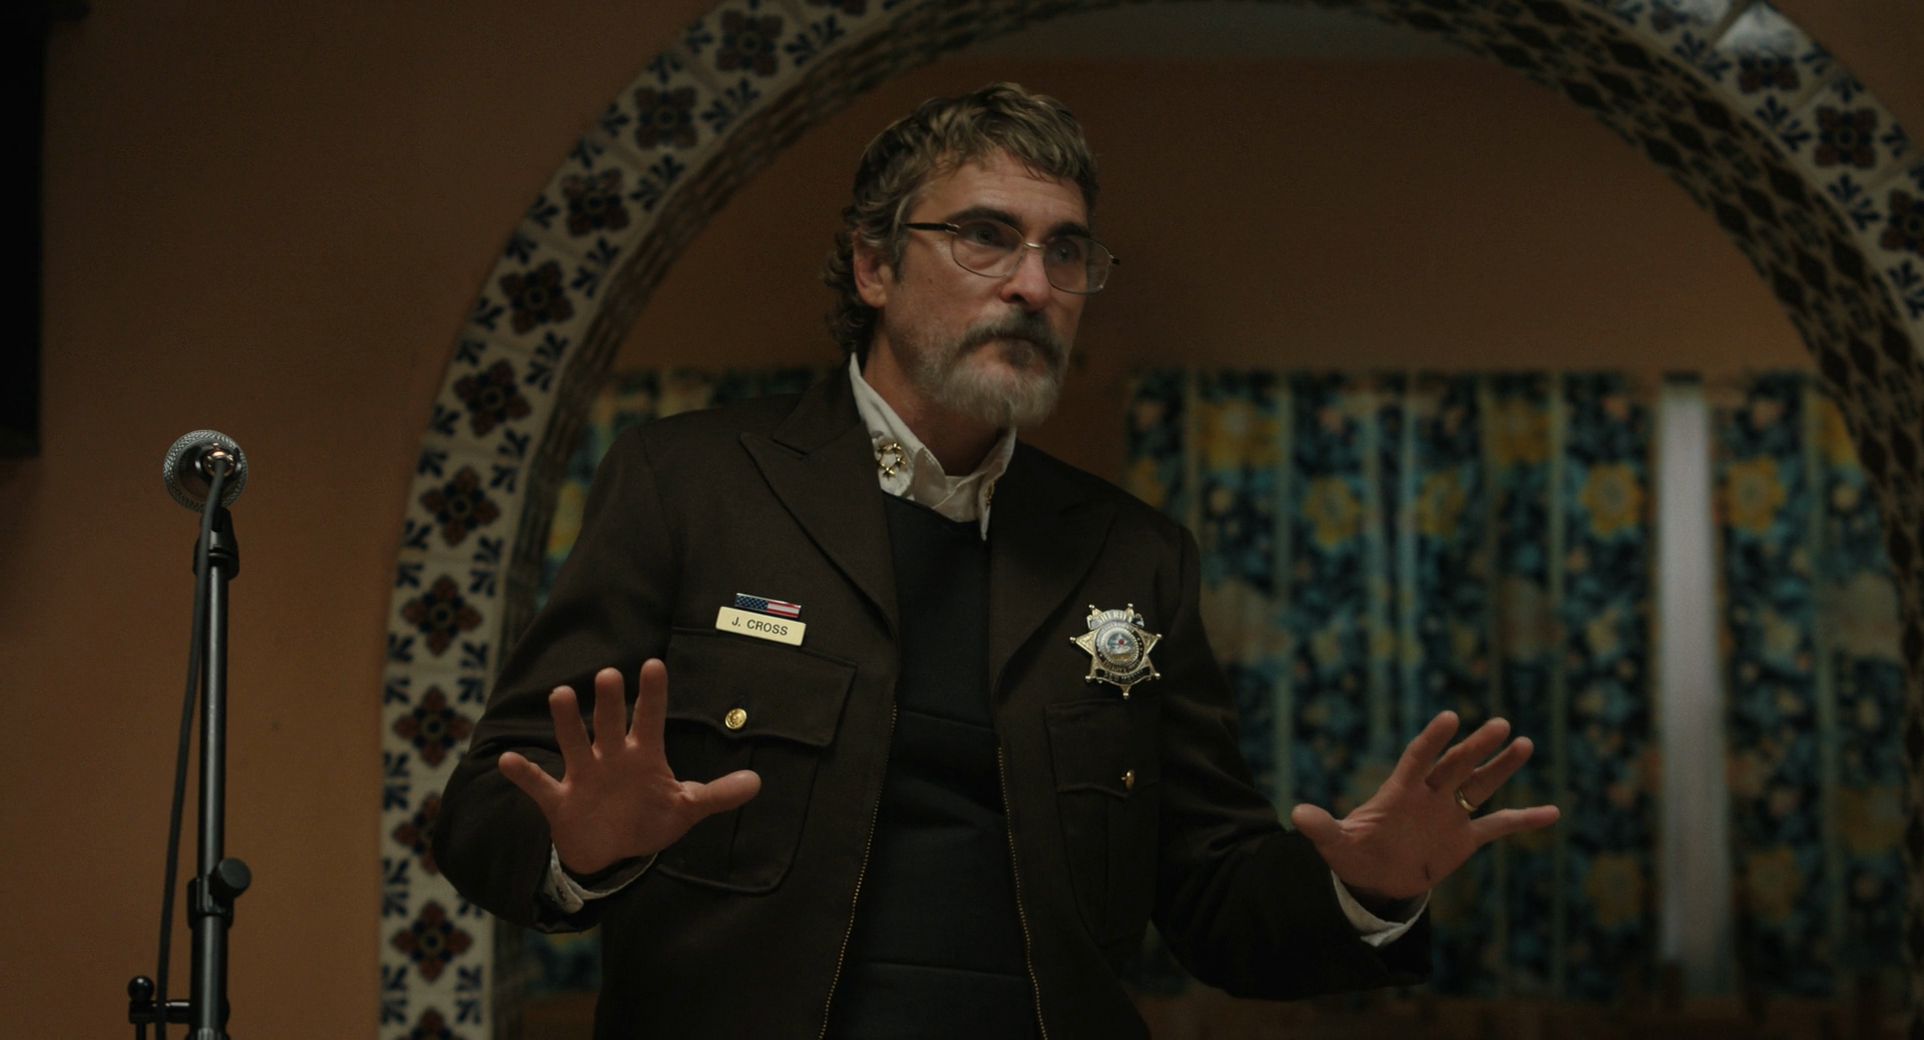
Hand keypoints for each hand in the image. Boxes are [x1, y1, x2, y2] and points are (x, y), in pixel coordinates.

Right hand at [497, 659, 760, 875]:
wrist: (611, 853)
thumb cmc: (648, 820)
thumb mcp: (686, 809)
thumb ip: (717, 794)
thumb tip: (757, 782)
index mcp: (642, 755)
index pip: (650, 718)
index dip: (652, 695)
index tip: (654, 666)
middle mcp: (611, 757)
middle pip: (610, 724)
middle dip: (609, 702)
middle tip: (607, 675)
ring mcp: (584, 776)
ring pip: (573, 743)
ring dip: (566, 722)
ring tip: (560, 696)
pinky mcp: (560, 801)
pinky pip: (539, 785)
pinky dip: (524, 774)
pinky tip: (507, 760)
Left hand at [1289, 711, 1558, 902]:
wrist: (1375, 878)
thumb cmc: (1354, 854)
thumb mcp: (1336, 844)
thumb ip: (1323, 828)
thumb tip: (1297, 815)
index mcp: (1399, 792)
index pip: (1418, 758)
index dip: (1432, 740)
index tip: (1449, 718)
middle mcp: (1429, 796)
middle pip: (1456, 765)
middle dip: (1476, 746)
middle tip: (1499, 724)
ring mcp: (1449, 815)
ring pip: (1480, 785)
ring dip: (1502, 766)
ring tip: (1524, 743)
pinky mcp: (1464, 839)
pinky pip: (1498, 826)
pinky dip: (1524, 820)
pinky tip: (1553, 812)